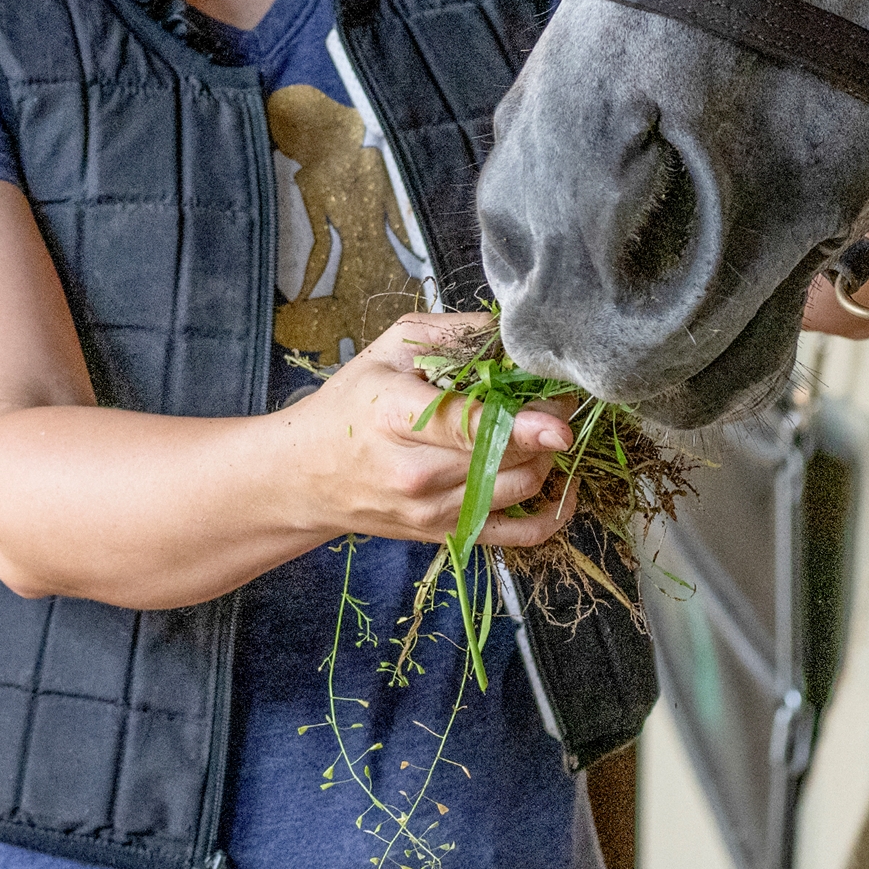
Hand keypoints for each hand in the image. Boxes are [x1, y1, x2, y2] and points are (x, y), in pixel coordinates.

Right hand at [278, 314, 580, 548]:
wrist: (306, 475)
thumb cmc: (351, 404)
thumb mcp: (388, 350)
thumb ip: (450, 334)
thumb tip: (508, 330)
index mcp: (397, 417)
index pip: (468, 427)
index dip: (520, 426)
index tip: (559, 421)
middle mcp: (416, 472)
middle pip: (504, 458)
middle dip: (545, 428)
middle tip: (556, 400)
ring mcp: (432, 511)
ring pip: (518, 490)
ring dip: (547, 459)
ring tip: (545, 429)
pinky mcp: (444, 533)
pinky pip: (513, 537)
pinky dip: (548, 518)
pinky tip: (562, 491)